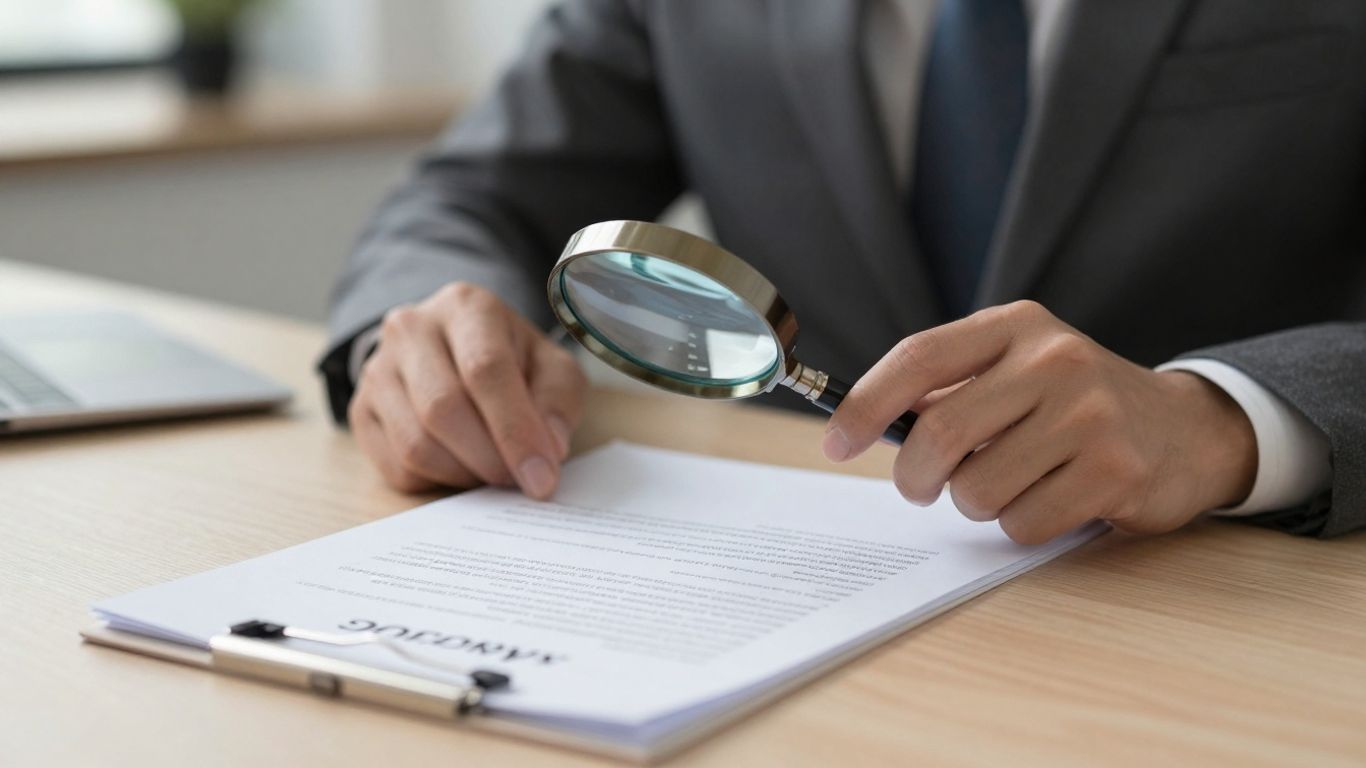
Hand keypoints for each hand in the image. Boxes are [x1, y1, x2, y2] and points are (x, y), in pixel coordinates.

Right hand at [348, 282, 586, 497]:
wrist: (456, 351)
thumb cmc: (512, 360)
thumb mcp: (551, 368)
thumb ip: (557, 402)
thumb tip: (546, 449)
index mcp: (466, 307)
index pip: (484, 369)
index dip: (515, 430)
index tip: (541, 475)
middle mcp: (411, 329)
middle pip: (443, 408)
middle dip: (489, 458)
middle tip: (518, 480)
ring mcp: (377, 369)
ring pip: (415, 444)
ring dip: (463, 474)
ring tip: (492, 469)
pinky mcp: (361, 410)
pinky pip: (395, 466)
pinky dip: (436, 481)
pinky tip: (461, 465)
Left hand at [823, 301, 1256, 543]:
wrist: (1183, 429)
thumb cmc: (1072, 404)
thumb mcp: (1015, 369)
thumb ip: (949, 387)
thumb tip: (863, 423)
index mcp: (1017, 326)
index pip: (918, 357)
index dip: (866, 404)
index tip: (835, 442)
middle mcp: (1055, 359)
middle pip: (939, 433)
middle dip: (915, 476)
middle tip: (922, 486)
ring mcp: (1091, 414)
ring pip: (977, 489)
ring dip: (976, 503)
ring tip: (1010, 484)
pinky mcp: (1116, 472)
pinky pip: (1023, 523)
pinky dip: (1020, 526)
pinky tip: (1052, 500)